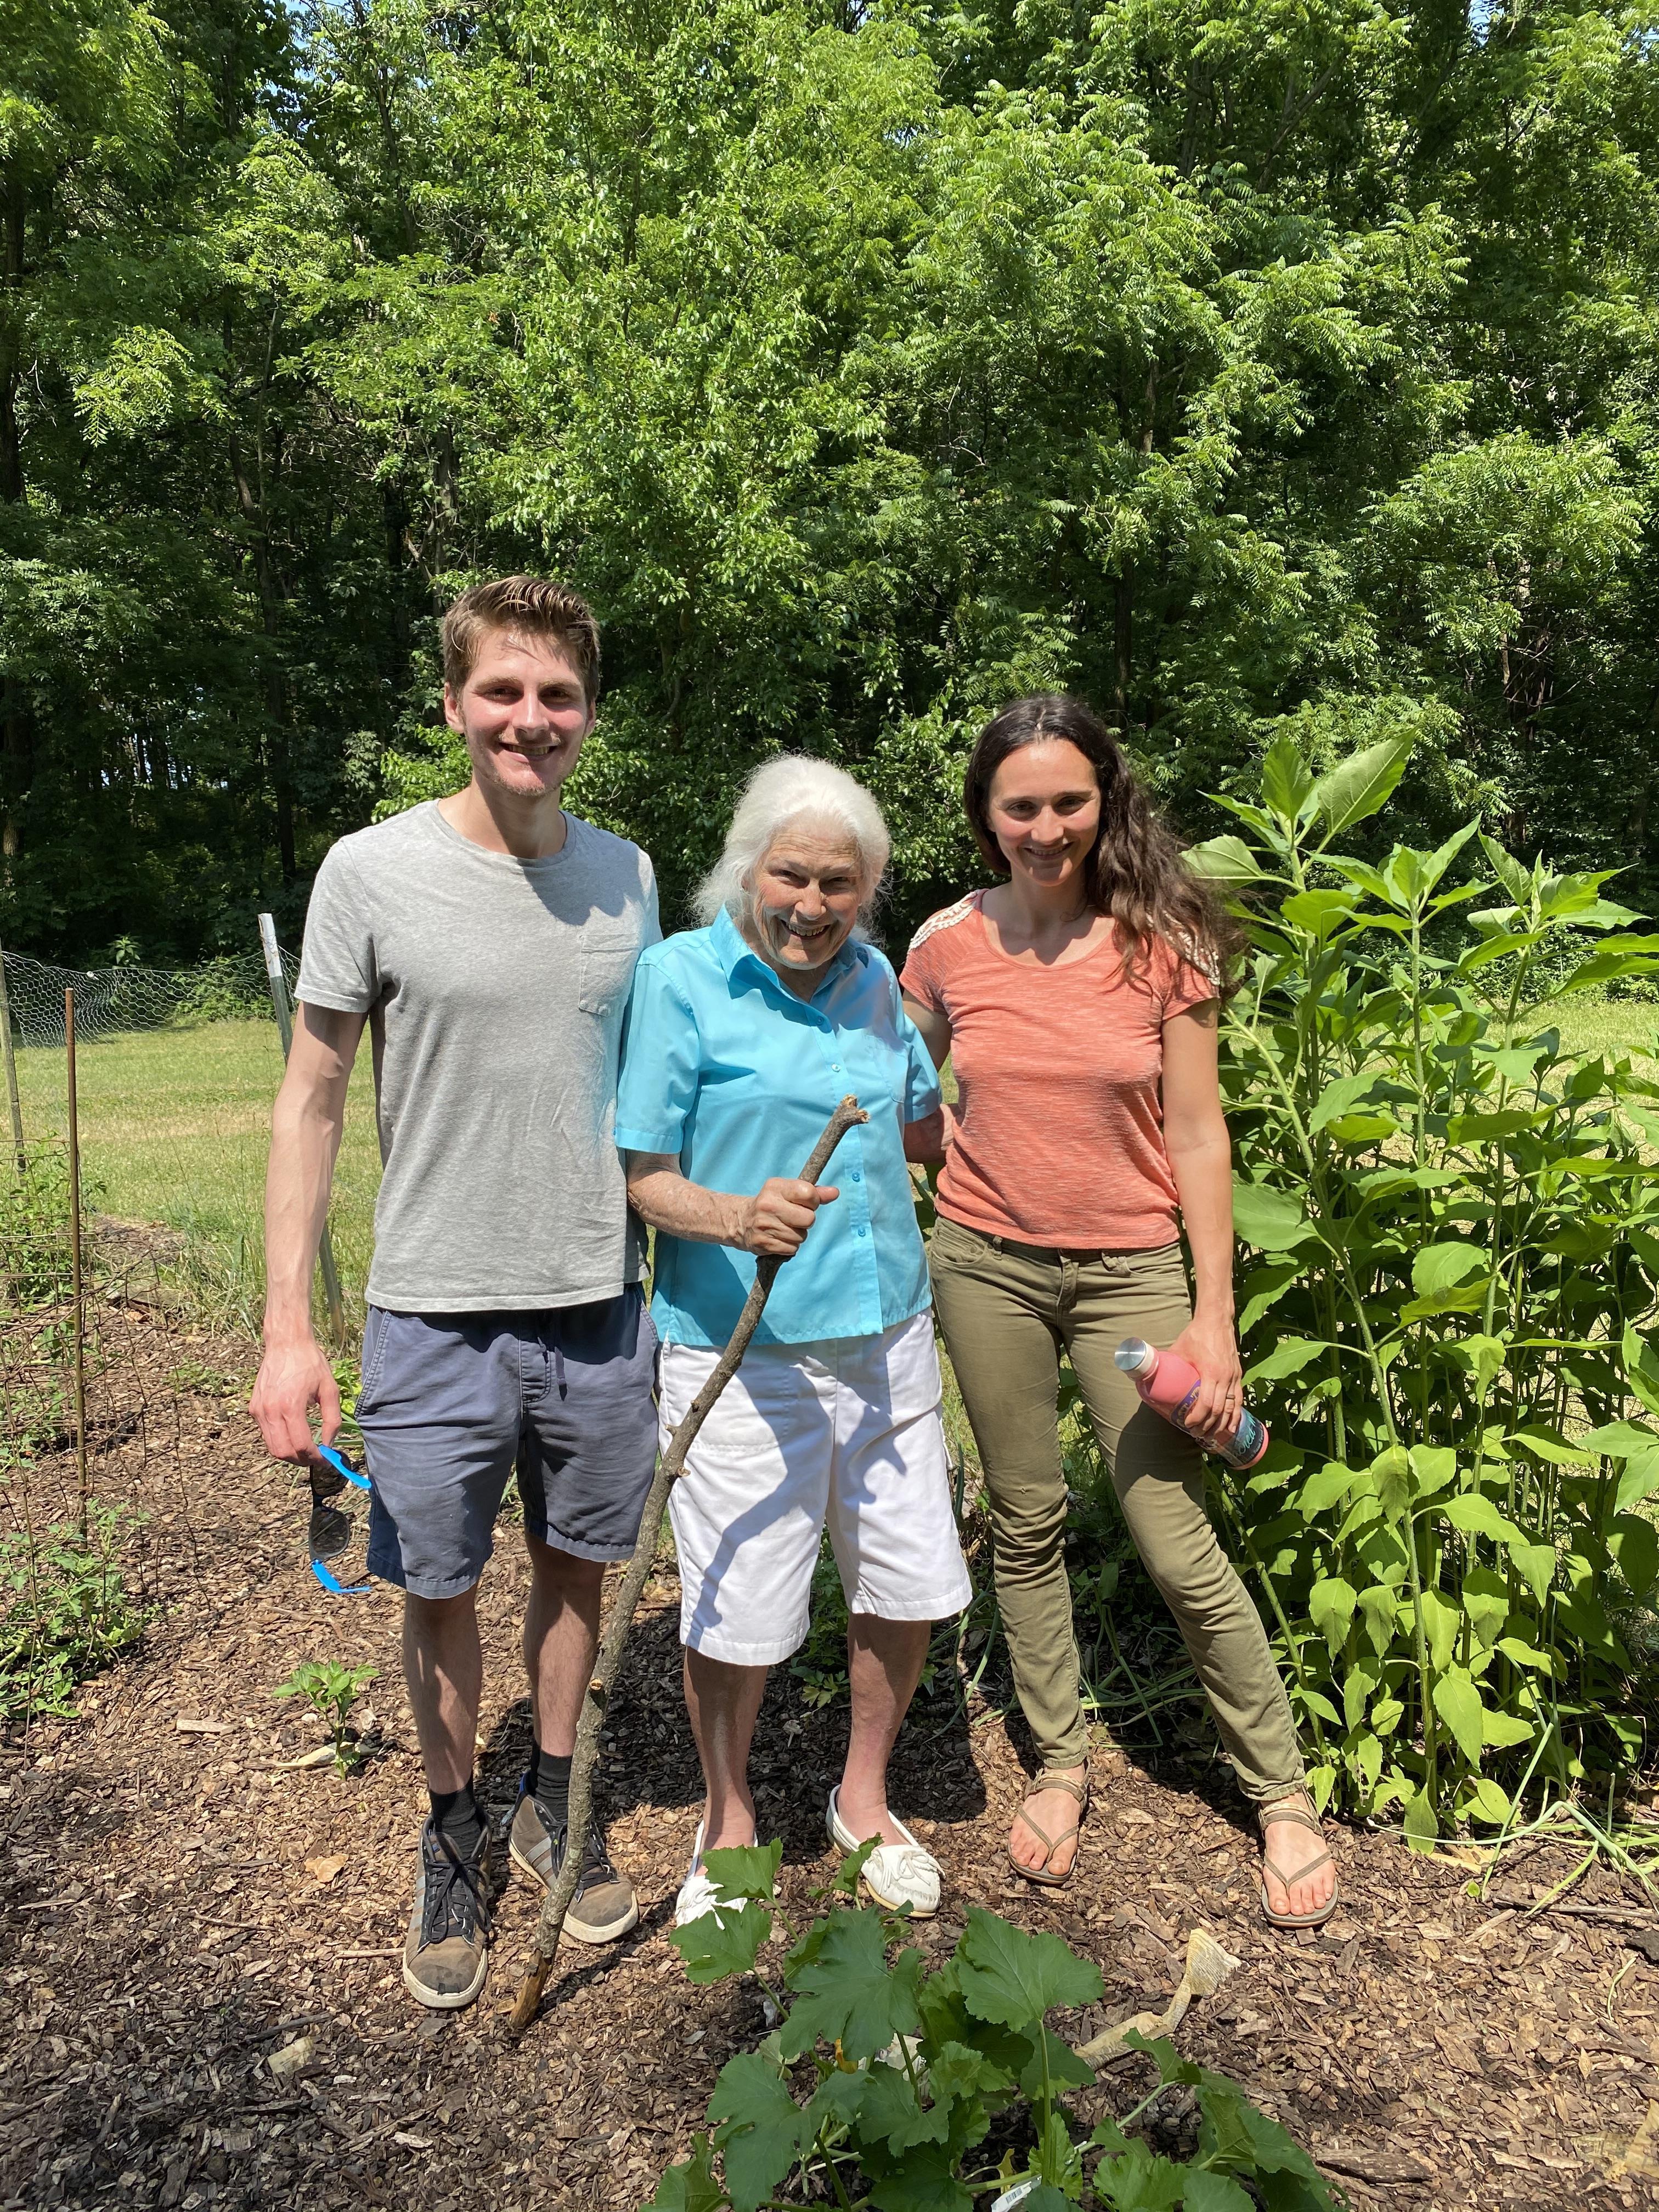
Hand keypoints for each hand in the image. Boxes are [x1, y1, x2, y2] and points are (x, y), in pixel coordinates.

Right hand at [250, 1334, 341, 1466]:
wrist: (286, 1343)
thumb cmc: (310, 1363)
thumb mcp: (330, 1390)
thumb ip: (332, 1420)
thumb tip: (329, 1444)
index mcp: (291, 1406)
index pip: (301, 1445)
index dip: (315, 1457)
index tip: (326, 1459)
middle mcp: (271, 1410)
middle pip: (283, 1452)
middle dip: (301, 1460)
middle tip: (316, 1458)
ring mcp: (259, 1410)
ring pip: (272, 1446)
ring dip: (290, 1453)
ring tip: (306, 1449)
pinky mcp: (254, 1408)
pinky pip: (266, 1433)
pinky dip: (279, 1440)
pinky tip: (293, 1432)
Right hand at [738, 1177, 838, 1257]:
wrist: (741, 1221)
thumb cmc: (771, 1204)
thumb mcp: (788, 1192)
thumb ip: (813, 1192)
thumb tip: (835, 1192)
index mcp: (775, 1187)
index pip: (809, 1194)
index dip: (813, 1201)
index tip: (805, 1203)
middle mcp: (768, 1205)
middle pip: (809, 1219)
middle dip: (806, 1221)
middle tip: (794, 1218)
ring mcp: (764, 1225)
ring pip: (801, 1236)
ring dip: (797, 1235)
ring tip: (784, 1228)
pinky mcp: (763, 1244)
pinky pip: (792, 1249)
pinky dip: (789, 1246)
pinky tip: (778, 1238)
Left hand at [1167, 1313, 1243, 1449]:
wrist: (1217, 1320)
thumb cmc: (1196, 1334)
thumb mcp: (1179, 1349)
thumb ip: (1167, 1363)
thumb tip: (1149, 1375)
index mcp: (1211, 1373)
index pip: (1206, 1404)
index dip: (1197, 1418)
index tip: (1187, 1424)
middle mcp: (1226, 1377)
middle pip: (1219, 1410)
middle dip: (1207, 1426)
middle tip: (1195, 1434)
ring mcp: (1234, 1377)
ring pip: (1231, 1408)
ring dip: (1221, 1425)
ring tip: (1211, 1436)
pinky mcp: (1238, 1375)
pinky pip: (1238, 1400)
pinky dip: (1235, 1415)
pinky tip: (1231, 1427)